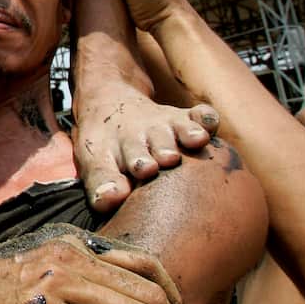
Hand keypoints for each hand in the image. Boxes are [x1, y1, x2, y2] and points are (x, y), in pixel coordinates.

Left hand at [73, 85, 219, 211]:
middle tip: (147, 168)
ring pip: (170, 132)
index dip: (109, 184)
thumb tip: (110, 199)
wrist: (110, 104)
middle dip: (142, 160)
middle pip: (138, 149)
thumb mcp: (94, 167)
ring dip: (181, 136)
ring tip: (193, 142)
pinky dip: (205, 117)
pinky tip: (210, 123)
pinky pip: (197, 115)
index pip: (102, 170)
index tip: (116, 194)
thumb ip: (101, 186)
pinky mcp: (183, 118)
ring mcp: (159, 127)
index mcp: (105, 154)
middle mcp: (133, 138)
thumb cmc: (106, 150)